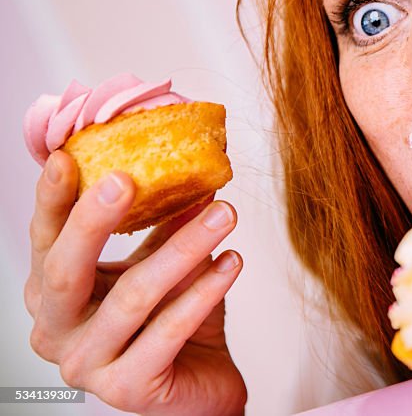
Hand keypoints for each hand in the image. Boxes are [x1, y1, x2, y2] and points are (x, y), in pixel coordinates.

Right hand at [24, 150, 247, 414]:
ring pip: (132, 296)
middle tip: (128, 179)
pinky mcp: (127, 389)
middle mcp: (56, 332)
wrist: (200, 388)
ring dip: (184, 248)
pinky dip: (205, 291)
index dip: (52, 200)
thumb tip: (193, 166)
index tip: (68, 158)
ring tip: (225, 213)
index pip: (45, 241)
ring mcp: (86, 365)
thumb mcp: (163, 262)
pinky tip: (232, 261)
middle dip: (95, 221)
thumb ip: (166, 222)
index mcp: (52, 294)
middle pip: (64, 272)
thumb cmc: (171, 323)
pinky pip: (169, 331)